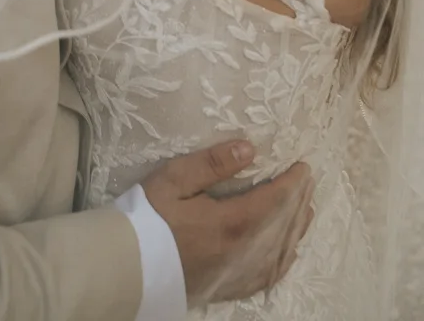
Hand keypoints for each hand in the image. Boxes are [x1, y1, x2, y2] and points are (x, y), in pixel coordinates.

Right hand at [142, 140, 313, 303]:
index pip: (276, 200)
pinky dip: (285, 259)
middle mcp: (244, 252)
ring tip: (306, 208)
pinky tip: (289, 251)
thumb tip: (249, 148)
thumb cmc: (148, 218)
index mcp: (232, 223)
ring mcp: (239, 273)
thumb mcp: (174, 179)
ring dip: (297, 227)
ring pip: (281, 250)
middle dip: (299, 200)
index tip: (303, 166)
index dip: (293, 182)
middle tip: (308, 180)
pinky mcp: (231, 287)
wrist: (129, 267)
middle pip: (283, 224)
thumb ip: (212, 164)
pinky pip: (269, 275)